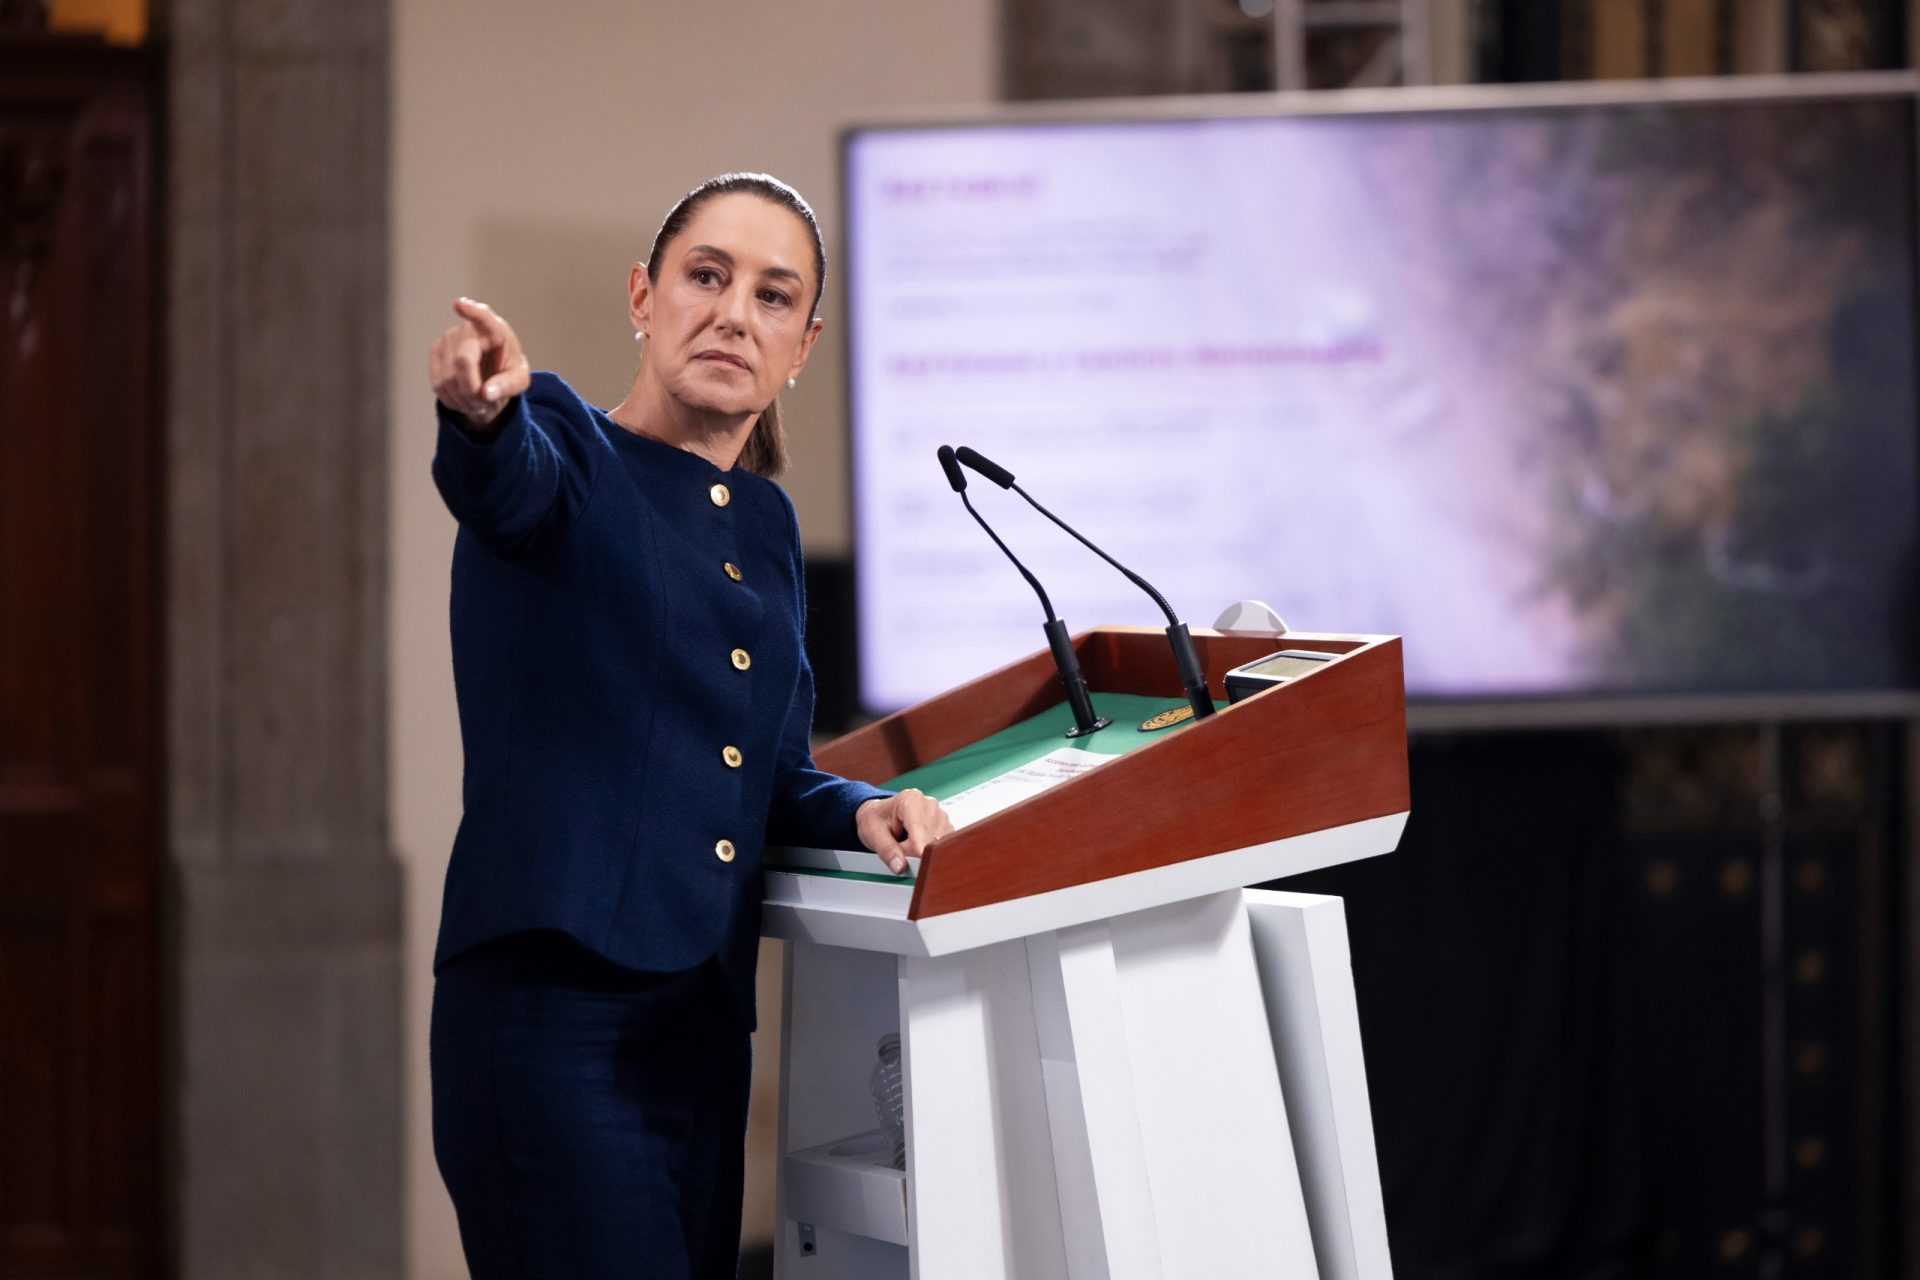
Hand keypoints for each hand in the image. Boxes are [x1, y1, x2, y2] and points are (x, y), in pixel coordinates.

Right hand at [429, 297, 530, 429]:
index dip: (471, 312)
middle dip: (472, 390)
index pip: (483, 317)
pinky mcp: (436, 350)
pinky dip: (451, 399)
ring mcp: (449, 337)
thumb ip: (508, 385)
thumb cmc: (508, 372)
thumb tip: (486, 393)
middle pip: (462, 361)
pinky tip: (462, 399)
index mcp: (496, 330)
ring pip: (447, 378)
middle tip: (485, 405)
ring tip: (477, 403)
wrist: (491, 374)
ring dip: (463, 399)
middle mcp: (469, 328)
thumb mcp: (519, 381)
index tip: (459, 304)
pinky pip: (438, 383)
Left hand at [855, 789, 953, 875]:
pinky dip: (929, 852)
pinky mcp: (946, 828)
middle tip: (897, 849)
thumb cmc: (876, 819)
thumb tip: (899, 866)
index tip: (920, 861)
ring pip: (937, 845)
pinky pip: (941, 848)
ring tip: (905, 845)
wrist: (881, 815)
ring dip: (921, 853)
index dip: (918, 846)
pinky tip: (916, 846)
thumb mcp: (873, 833)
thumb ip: (887, 850)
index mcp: (911, 799)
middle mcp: (929, 805)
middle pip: (929, 838)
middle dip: (914, 851)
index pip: (919, 827)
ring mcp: (940, 816)